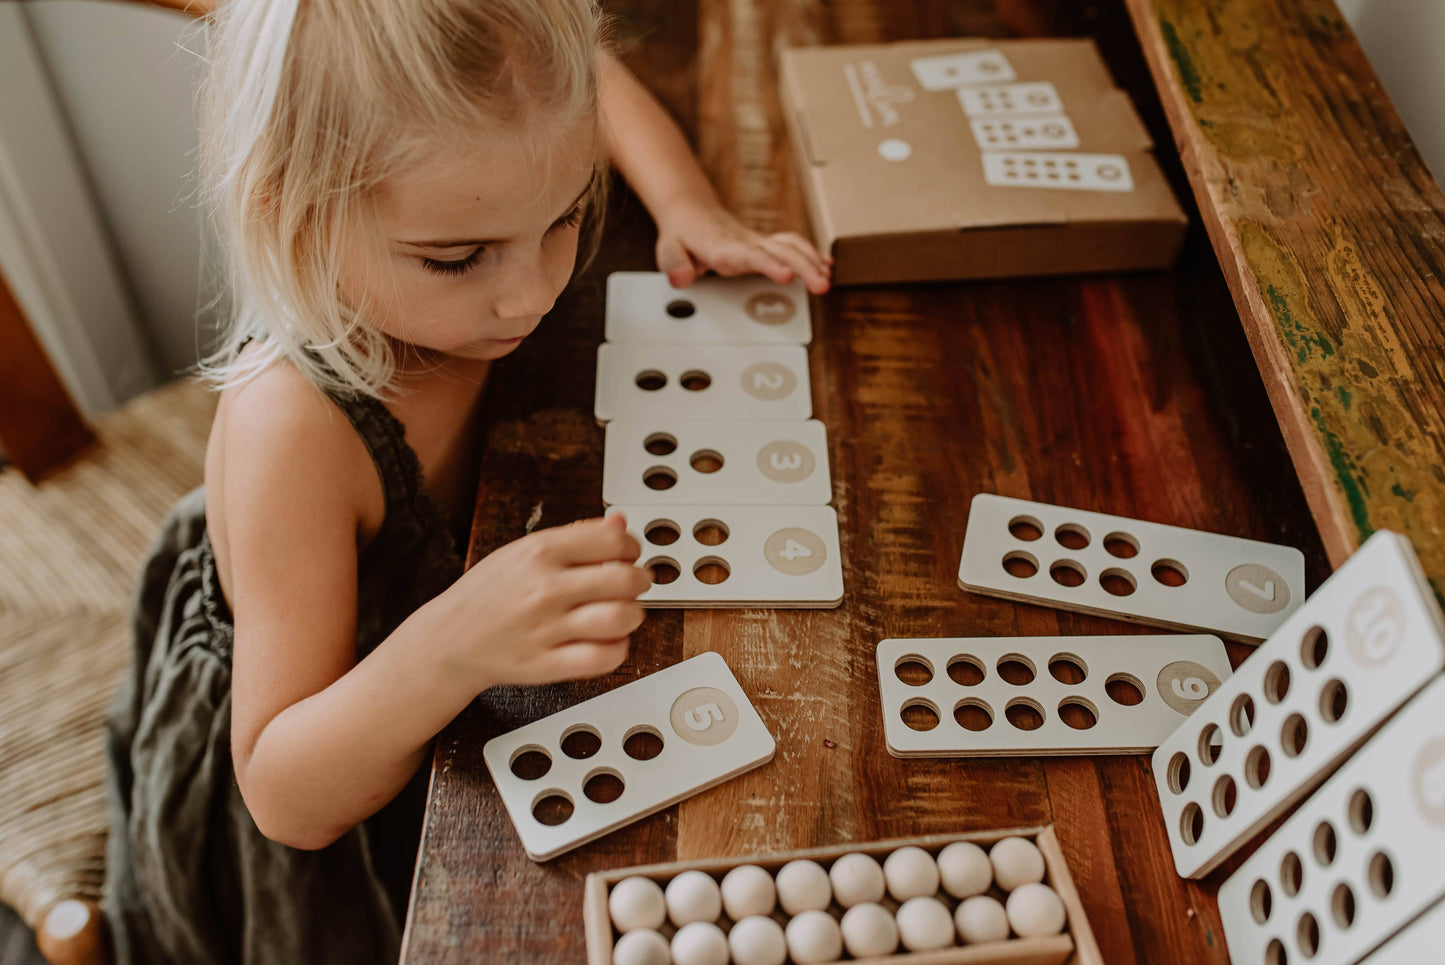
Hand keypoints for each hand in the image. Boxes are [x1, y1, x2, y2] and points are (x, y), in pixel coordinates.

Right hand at [436, 515, 650, 689]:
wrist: (448, 639)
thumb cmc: (488, 594)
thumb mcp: (523, 551)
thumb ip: (575, 537)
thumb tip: (619, 523)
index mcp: (539, 552)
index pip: (613, 540)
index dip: (631, 547)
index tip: (628, 555)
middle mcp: (545, 589)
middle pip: (625, 580)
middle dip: (640, 580)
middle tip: (634, 584)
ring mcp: (546, 629)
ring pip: (620, 618)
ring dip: (633, 615)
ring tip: (623, 613)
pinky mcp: (546, 665)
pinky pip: (602, 658)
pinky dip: (618, 649)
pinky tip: (609, 641)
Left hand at [655, 197, 832, 293]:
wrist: (690, 212)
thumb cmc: (681, 234)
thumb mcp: (668, 250)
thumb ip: (674, 265)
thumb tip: (681, 278)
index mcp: (723, 246)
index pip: (750, 255)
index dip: (770, 265)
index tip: (786, 275)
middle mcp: (745, 241)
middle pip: (780, 250)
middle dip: (804, 267)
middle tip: (821, 285)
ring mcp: (758, 241)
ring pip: (791, 245)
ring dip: (812, 261)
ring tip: (827, 280)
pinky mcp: (765, 243)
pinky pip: (792, 245)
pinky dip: (811, 254)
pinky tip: (826, 265)